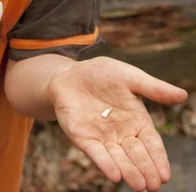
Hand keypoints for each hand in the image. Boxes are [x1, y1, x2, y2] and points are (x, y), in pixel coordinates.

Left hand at [48, 56, 186, 191]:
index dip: (159, 158)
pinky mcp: (83, 137)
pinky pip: (95, 152)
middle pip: (137, 155)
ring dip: (128, 172)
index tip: (166, 175)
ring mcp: (102, 138)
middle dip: (146, 170)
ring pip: (118, 158)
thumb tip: (183, 95)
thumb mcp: (130, 77)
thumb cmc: (103, 74)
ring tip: (139, 185)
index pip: (151, 143)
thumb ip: (154, 88)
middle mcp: (121, 134)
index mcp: (136, 121)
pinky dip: (105, 163)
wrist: (70, 74)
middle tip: (154, 186)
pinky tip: (114, 175)